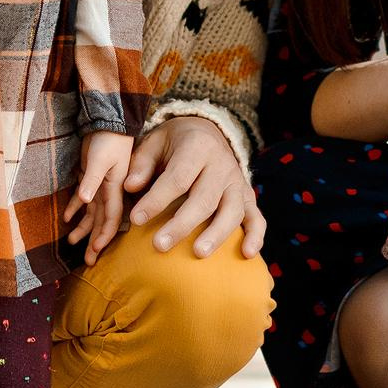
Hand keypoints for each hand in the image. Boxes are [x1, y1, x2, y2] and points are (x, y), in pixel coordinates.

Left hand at [73, 130, 134, 255]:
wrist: (108, 121)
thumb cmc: (107, 140)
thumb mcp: (100, 159)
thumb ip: (92, 180)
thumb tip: (85, 201)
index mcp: (116, 188)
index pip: (111, 217)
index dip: (104, 235)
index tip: (96, 250)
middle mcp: (110, 191)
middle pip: (102, 221)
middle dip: (95, 241)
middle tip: (88, 262)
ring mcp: (101, 185)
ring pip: (92, 213)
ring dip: (83, 228)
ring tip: (71, 242)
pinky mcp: (92, 178)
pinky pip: (84, 198)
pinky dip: (76, 208)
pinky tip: (67, 218)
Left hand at [94, 116, 263, 259]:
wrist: (208, 132)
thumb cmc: (174, 143)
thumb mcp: (155, 142)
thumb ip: (142, 164)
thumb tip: (130, 186)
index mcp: (197, 147)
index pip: (178, 177)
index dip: (157, 199)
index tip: (136, 219)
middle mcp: (222, 165)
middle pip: (204, 198)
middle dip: (182, 224)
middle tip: (159, 245)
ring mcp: (238, 182)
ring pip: (232, 210)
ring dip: (216, 233)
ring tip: (198, 253)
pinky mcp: (248, 197)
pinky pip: (257, 218)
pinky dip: (256, 236)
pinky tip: (247, 254)